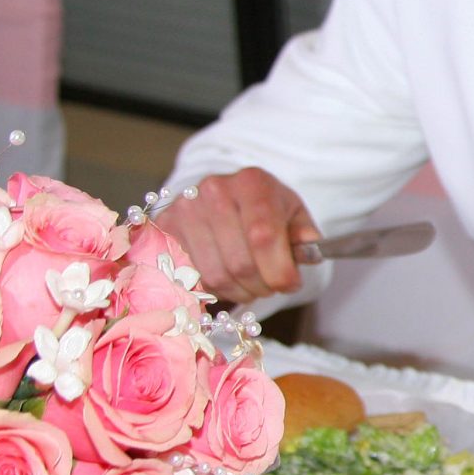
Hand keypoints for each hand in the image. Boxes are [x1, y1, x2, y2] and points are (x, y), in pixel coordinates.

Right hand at [155, 168, 318, 302]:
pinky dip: (215, 289)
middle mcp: (214, 191)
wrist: (225, 196)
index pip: (264, 237)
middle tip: (272, 286)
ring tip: (251, 284)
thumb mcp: (292, 214)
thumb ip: (304, 234)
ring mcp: (184, 209)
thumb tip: (308, 248)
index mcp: (252, 183)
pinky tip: (227, 278)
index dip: (280, 271)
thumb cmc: (265, 208)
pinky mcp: (164, 229)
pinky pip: (193, 278)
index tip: (291, 283)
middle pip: (240, 264)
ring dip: (240, 292)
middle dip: (263, 286)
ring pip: (216, 277)